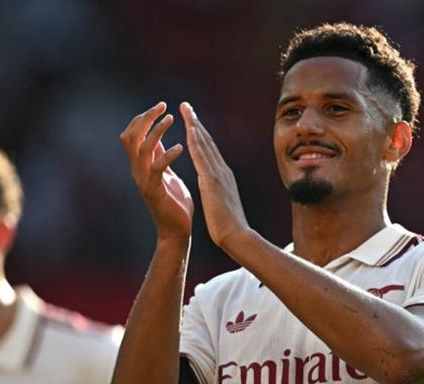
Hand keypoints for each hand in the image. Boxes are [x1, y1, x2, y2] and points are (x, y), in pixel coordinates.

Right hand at [120, 102, 193, 240]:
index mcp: (141, 165)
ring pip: (142, 148)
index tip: (161, 106)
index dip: (143, 118)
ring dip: (156, 131)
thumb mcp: (166, 173)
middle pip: (131, 136)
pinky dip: (167, 154)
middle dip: (145, 118)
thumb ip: (158, 156)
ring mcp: (143, 181)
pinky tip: (180, 148)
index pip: (133, 134)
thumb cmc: (174, 203)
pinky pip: (156, 167)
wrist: (176, 231)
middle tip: (162, 107)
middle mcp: (138, 171)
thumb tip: (156, 136)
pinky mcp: (154, 191)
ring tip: (171, 120)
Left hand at [179, 102, 250, 250]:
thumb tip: (215, 190)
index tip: (191, 121)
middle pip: (207, 141)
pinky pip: (202, 157)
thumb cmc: (229, 226)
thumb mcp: (221, 203)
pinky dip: (196, 141)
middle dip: (196, 123)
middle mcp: (222, 170)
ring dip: (195, 125)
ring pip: (205, 144)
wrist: (237, 236)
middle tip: (186, 106)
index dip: (200, 134)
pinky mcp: (213, 181)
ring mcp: (219, 174)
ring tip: (185, 110)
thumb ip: (218, 193)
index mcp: (222, 176)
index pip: (209, 151)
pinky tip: (189, 129)